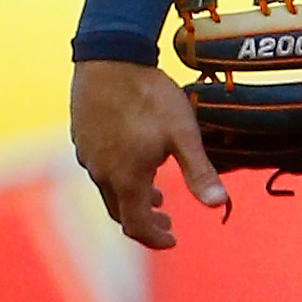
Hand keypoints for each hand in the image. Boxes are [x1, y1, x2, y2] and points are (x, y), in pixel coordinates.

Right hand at [70, 61, 227, 248]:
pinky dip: (120, 177)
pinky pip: (100, 169)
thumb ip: (199, 171)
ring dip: (133, 197)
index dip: (155, 238)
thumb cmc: (150, 97)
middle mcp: (102, 173)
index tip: (173, 240)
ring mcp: (88, 156)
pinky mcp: (82, 138)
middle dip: (145, 220)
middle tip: (168, 219)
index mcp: (126, 178)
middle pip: (120, 211)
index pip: (137, 225)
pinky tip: (136, 158)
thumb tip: (219, 205)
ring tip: (157, 192)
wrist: (109, 61)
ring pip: (109, 190)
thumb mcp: (183, 134)